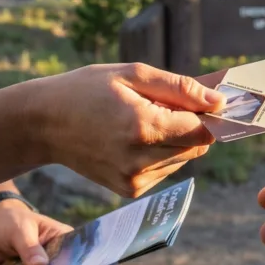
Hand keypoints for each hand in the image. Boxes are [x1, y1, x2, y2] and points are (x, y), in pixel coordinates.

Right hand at [28, 62, 225, 197]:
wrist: (44, 123)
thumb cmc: (87, 90)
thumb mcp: (132, 74)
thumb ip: (180, 88)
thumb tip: (219, 101)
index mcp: (143, 127)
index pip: (203, 130)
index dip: (208, 114)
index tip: (202, 101)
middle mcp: (140, 160)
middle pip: (196, 147)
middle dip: (190, 125)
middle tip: (160, 105)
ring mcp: (134, 180)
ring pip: (183, 158)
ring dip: (174, 139)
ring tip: (139, 120)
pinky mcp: (129, 190)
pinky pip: (165, 170)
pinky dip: (159, 153)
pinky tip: (131, 138)